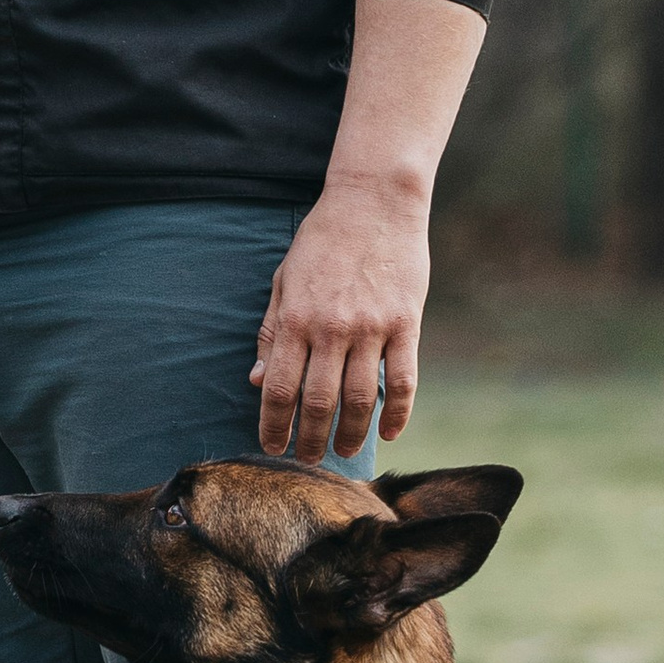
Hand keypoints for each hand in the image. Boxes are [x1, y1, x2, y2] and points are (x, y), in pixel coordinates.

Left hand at [252, 173, 429, 459]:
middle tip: (309, 461)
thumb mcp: (285, 281)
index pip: (280, 388)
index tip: (272, 447)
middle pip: (319, 402)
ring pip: (361, 399)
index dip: (274, 425)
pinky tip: (389, 433)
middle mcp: (332, 329)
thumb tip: (257, 381)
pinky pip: (404, 380)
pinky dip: (398, 412)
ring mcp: (372, 328)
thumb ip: (273, 333)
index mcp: (296, 319)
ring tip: (343, 451)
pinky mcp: (406, 323)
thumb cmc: (323, 241)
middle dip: (310, 440)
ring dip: (351, 434)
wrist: (375, 201)